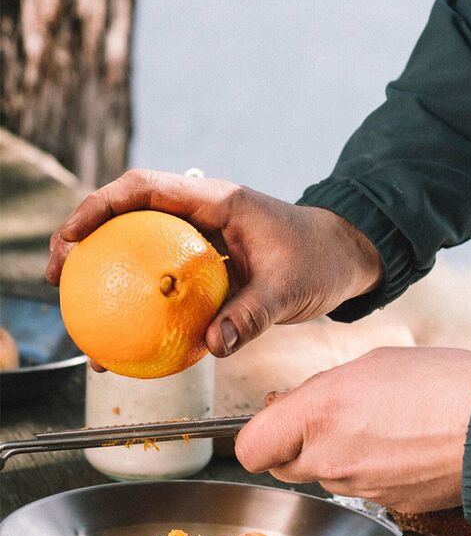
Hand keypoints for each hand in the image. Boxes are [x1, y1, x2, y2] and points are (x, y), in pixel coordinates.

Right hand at [45, 169, 382, 357]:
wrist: (345, 258)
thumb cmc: (321, 260)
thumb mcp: (290, 287)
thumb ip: (252, 314)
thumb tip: (212, 346)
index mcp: (217, 202)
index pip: (144, 189)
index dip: (99, 207)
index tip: (72, 238)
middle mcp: (203, 215)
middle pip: (129, 217)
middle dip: (86, 240)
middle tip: (60, 280)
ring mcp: (203, 240)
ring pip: (143, 249)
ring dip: (111, 274)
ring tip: (82, 315)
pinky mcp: (209, 266)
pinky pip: (167, 281)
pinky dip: (146, 302)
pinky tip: (130, 337)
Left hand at [234, 346, 470, 512]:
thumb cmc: (441, 382)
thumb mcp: (371, 363)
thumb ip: (323, 390)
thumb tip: (299, 405)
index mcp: (320, 412)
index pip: (250, 448)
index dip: (261, 434)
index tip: (278, 419)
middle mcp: (331, 457)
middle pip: (285, 465)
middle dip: (300, 443)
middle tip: (334, 415)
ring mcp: (359, 487)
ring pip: (325, 475)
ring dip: (339, 454)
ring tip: (382, 424)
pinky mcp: (386, 505)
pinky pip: (362, 488)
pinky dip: (372, 470)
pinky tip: (403, 445)